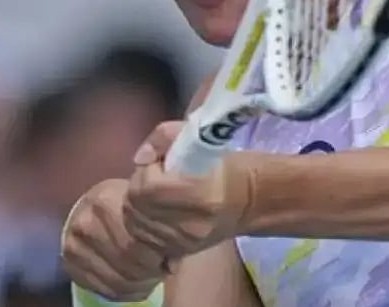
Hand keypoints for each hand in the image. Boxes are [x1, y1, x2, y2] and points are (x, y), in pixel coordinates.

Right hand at [60, 178, 166, 302]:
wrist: (92, 205)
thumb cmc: (125, 203)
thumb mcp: (142, 204)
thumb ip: (159, 228)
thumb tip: (172, 265)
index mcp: (105, 203)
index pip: (135, 242)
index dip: (157, 256)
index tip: (167, 258)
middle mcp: (85, 225)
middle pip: (126, 263)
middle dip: (149, 272)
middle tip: (161, 270)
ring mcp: (74, 247)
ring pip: (116, 281)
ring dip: (139, 286)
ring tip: (151, 278)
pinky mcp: (70, 265)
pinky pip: (103, 290)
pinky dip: (125, 294)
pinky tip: (137, 287)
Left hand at [122, 121, 252, 259]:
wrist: (252, 201)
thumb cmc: (228, 166)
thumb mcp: (203, 138)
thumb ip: (165, 137)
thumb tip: (140, 158)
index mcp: (200, 194)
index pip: (148, 187)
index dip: (147, 171)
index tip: (161, 163)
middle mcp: (190, 224)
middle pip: (136, 206)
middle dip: (139, 187)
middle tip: (156, 178)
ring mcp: (184, 242)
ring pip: (135, 224)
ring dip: (138, 205)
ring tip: (157, 195)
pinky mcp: (179, 251)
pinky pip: (143, 240)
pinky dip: (142, 225)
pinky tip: (155, 215)